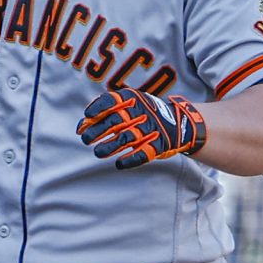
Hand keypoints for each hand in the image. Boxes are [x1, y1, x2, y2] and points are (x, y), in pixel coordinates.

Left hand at [79, 87, 206, 167]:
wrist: (179, 122)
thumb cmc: (142, 114)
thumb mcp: (128, 105)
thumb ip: (105, 112)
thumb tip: (82, 124)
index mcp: (132, 99)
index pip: (111, 100)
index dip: (98, 108)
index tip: (86, 117)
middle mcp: (142, 112)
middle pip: (115, 121)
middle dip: (98, 131)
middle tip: (85, 139)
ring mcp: (151, 128)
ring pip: (127, 138)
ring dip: (110, 146)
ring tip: (98, 152)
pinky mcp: (159, 144)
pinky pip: (144, 152)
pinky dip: (131, 159)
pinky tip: (119, 164)